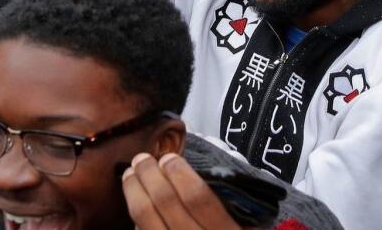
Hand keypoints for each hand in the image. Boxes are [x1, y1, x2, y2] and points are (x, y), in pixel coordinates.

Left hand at [123, 153, 249, 229]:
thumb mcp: (250, 224)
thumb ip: (230, 200)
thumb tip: (194, 172)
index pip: (197, 197)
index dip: (178, 173)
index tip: (169, 158)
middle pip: (165, 202)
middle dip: (149, 174)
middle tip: (142, 159)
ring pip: (144, 218)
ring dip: (134, 191)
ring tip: (131, 174)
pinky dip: (136, 216)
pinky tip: (136, 203)